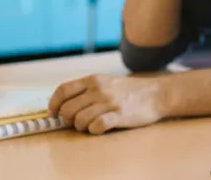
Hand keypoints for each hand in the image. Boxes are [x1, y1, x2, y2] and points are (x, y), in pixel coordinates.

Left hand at [48, 75, 165, 134]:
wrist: (157, 94)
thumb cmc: (130, 90)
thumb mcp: (107, 82)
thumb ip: (86, 90)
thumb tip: (61, 105)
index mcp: (94, 80)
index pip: (62, 90)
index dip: (53, 104)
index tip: (52, 114)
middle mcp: (99, 90)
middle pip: (67, 109)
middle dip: (68, 120)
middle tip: (77, 122)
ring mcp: (109, 103)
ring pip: (79, 120)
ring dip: (82, 127)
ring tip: (92, 124)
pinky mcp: (119, 116)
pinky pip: (96, 127)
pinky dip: (94, 130)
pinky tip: (101, 127)